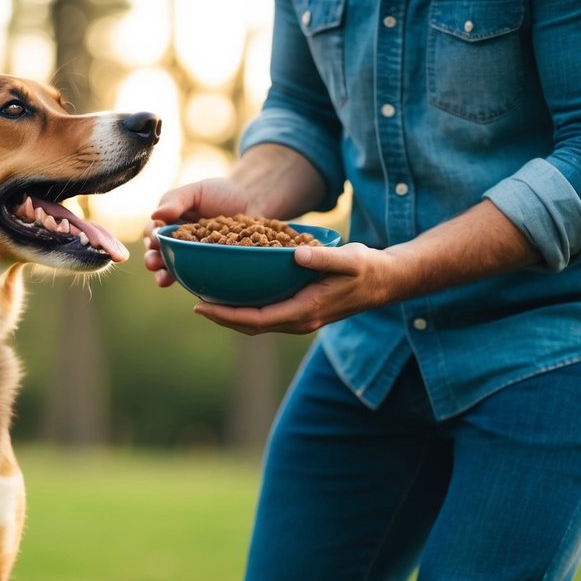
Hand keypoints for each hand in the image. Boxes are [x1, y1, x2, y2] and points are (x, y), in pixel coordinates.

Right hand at [143, 178, 255, 288]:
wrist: (254, 203)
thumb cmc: (222, 194)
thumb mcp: (196, 191)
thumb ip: (176, 200)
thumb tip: (155, 215)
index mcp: (171, 223)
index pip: (154, 232)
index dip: (152, 237)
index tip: (155, 239)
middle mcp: (178, 242)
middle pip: (158, 254)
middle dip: (152, 259)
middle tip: (154, 262)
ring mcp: (192, 257)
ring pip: (172, 268)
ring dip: (163, 274)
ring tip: (163, 278)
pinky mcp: (208, 267)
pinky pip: (194, 277)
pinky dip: (187, 281)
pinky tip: (185, 283)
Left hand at [194, 242, 391, 334]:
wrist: (386, 280)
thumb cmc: (368, 268)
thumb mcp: (350, 258)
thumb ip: (323, 257)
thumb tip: (294, 253)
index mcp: (306, 310)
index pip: (257, 319)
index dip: (226, 315)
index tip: (200, 307)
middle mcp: (299, 320)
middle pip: (251, 326)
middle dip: (221, 317)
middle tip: (194, 303)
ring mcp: (300, 318)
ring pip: (257, 322)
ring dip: (231, 315)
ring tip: (206, 299)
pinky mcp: (301, 311)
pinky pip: (267, 314)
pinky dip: (246, 308)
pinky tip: (233, 293)